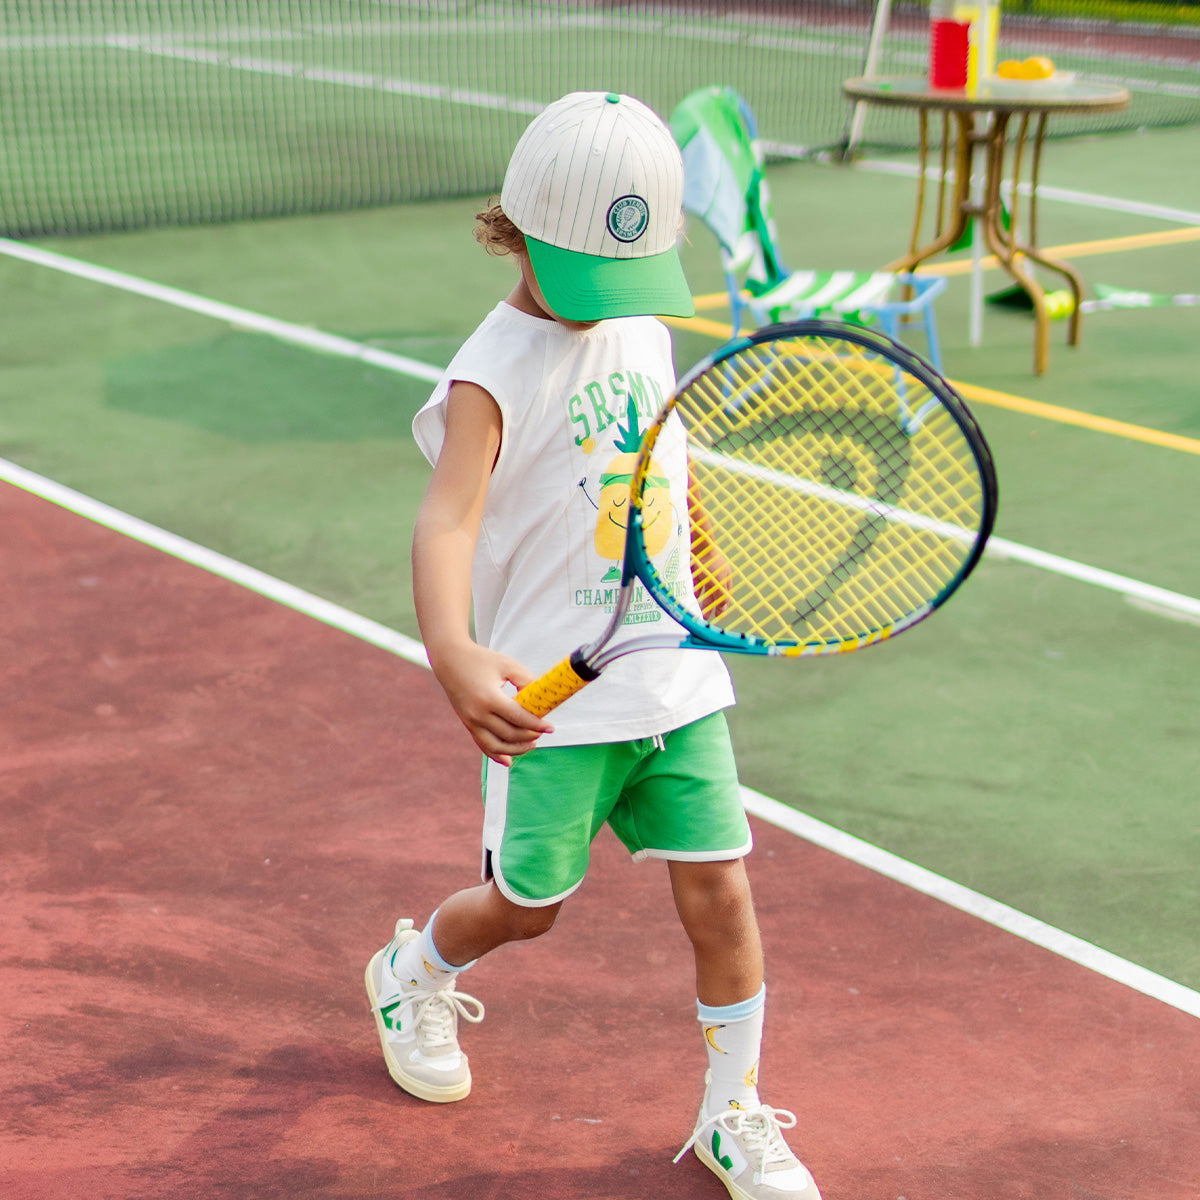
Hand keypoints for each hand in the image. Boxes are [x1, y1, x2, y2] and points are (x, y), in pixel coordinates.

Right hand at [429, 640, 553, 766]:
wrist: (450, 660)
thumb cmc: (481, 659)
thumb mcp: (507, 665)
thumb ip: (526, 682)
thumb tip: (539, 701)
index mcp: (489, 698)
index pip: (518, 718)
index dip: (537, 725)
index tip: (550, 728)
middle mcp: (478, 714)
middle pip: (509, 734)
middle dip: (530, 736)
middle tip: (542, 732)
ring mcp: (471, 721)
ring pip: (496, 746)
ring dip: (516, 750)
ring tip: (532, 744)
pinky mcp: (467, 724)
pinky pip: (482, 745)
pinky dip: (496, 755)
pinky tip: (509, 760)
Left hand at [691, 528, 733, 619]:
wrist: (696, 542)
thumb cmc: (709, 563)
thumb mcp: (717, 582)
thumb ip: (721, 595)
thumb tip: (724, 608)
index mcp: (725, 574)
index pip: (725, 593)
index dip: (722, 604)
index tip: (718, 615)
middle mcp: (715, 572)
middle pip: (714, 592)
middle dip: (710, 604)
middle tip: (705, 616)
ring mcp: (704, 569)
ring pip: (703, 587)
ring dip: (701, 598)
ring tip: (696, 608)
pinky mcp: (694, 567)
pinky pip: (694, 581)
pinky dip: (693, 589)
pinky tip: (689, 597)